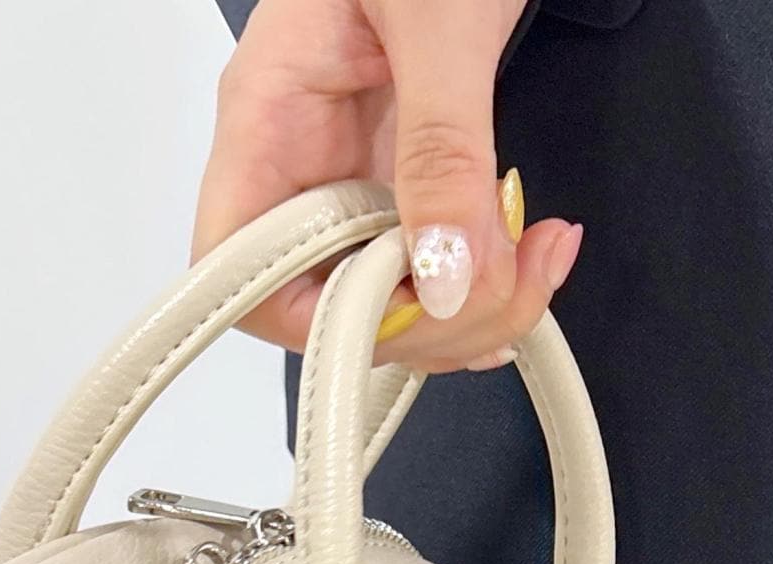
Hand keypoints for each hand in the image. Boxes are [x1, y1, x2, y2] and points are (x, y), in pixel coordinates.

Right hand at [191, 0, 584, 372]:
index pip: (238, 273)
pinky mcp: (409, 173)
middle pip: (327, 307)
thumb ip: (444, 152)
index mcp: (270, 115)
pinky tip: (530, 249)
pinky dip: (489, 278)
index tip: (398, 313)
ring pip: (390, 298)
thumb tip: (445, 277)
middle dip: (425, 321)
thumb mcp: (438, 24)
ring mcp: (355, 171)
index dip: (308, 323)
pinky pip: (436, 264)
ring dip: (470, 307)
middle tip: (501, 288)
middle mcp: (302, 156)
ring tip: (535, 258)